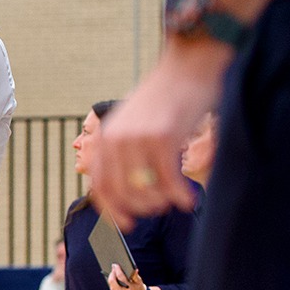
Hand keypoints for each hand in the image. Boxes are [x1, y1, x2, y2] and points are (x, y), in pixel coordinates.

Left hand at [89, 40, 228, 227]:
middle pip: (121, 192)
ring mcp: (138, 138)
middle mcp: (116, 139)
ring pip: (143, 189)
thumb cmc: (167, 98)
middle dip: (140, 208)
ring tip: (173, 200)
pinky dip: (178, 195)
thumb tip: (130, 189)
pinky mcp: (163, 137)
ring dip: (159, 203)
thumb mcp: (134, 123)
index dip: (112, 210)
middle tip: (159, 209)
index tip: (128, 224)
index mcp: (105, 136)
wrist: (189, 65)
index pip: (100, 185)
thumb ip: (126, 151)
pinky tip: (188, 200)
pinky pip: (167, 180)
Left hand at [106, 264, 148, 289]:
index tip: (115, 265)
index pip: (121, 278)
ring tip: (113, 270)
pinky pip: (111, 287)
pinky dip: (112, 281)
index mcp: (130, 289)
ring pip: (110, 284)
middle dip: (112, 273)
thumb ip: (135, 275)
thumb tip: (134, 269)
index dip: (117, 270)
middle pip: (112, 281)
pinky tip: (113, 276)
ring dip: (111, 277)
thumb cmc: (138, 287)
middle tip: (113, 267)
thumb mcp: (139, 281)